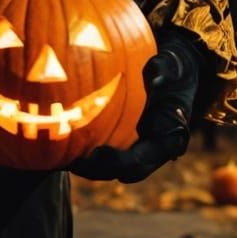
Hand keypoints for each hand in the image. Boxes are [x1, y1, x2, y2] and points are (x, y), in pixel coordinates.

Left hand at [69, 29, 200, 183]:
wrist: (172, 72)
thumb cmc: (171, 68)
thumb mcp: (171, 66)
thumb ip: (164, 71)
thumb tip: (156, 77)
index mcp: (169, 138)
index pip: (145, 159)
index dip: (122, 161)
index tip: (99, 153)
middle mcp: (154, 148)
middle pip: (126, 170)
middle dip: (100, 170)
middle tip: (74, 164)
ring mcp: (140, 147)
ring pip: (115, 168)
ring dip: (92, 168)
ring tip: (65, 161)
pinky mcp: (127, 140)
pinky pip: (109, 154)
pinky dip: (90, 154)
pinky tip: (67, 149)